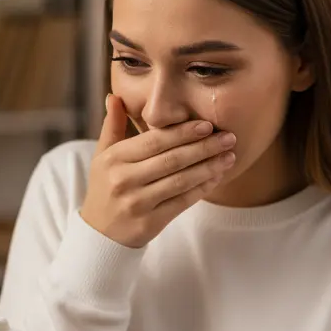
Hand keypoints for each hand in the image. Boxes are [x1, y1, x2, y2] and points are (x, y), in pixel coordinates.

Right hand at [80, 94, 235, 247]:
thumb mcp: (102, 156)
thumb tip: (115, 97)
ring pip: (180, 181)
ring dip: (209, 167)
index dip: (183, 132)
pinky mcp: (150, 222)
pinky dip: (202, 189)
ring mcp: (137, 202)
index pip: (154, 141)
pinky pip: (182, 202)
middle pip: (171, 159)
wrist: (100, 234)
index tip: (208, 125)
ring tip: (230, 156)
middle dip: (204, 147)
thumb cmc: (105, 188)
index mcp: (114, 159)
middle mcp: (124, 179)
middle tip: (228, 137)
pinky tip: (217, 178)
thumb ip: (112, 126)